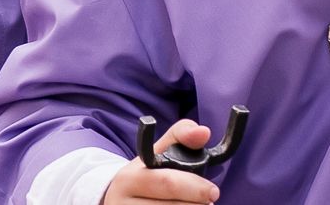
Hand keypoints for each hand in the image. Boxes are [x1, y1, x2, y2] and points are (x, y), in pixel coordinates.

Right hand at [103, 125, 221, 202]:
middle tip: (209, 202)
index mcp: (128, 179)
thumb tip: (203, 132)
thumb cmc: (146, 174)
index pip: (167, 183)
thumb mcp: (157, 152)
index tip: (213, 192)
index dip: (194, 188)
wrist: (116, 200)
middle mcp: (122, 204)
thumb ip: (182, 135)